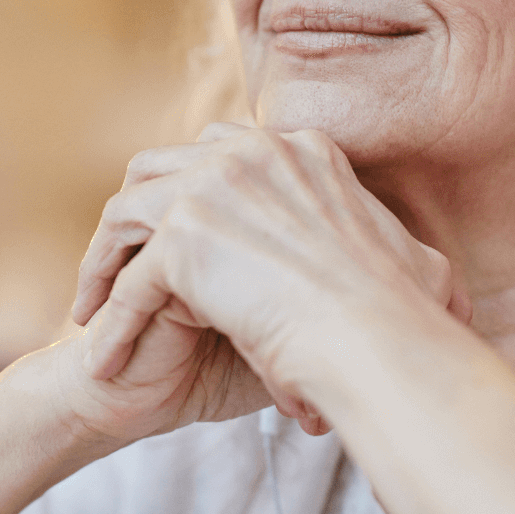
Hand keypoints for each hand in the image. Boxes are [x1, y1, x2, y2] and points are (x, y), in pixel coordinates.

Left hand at [74, 124, 469, 434]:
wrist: (384, 343)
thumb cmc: (404, 319)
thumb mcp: (412, 261)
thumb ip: (388, 247)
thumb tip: (423, 270)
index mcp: (300, 150)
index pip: (219, 154)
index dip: (186, 196)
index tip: (175, 243)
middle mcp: (253, 151)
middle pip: (160, 167)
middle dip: (134, 217)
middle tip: (118, 269)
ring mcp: (215, 186)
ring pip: (127, 212)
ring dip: (103, 261)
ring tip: (91, 311)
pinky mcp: (185, 237)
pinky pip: (129, 282)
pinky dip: (111, 323)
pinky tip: (103, 363)